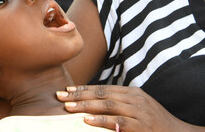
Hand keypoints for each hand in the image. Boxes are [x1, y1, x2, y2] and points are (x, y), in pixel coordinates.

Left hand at [56, 85, 187, 131]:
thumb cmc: (153, 121)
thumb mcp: (137, 107)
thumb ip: (119, 102)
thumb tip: (96, 102)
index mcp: (131, 92)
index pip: (103, 88)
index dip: (84, 89)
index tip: (68, 89)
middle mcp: (133, 98)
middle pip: (101, 93)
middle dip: (79, 95)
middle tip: (61, 96)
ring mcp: (137, 111)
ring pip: (106, 105)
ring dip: (85, 105)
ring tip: (68, 107)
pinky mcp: (140, 125)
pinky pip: (116, 121)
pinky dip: (100, 120)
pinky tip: (86, 120)